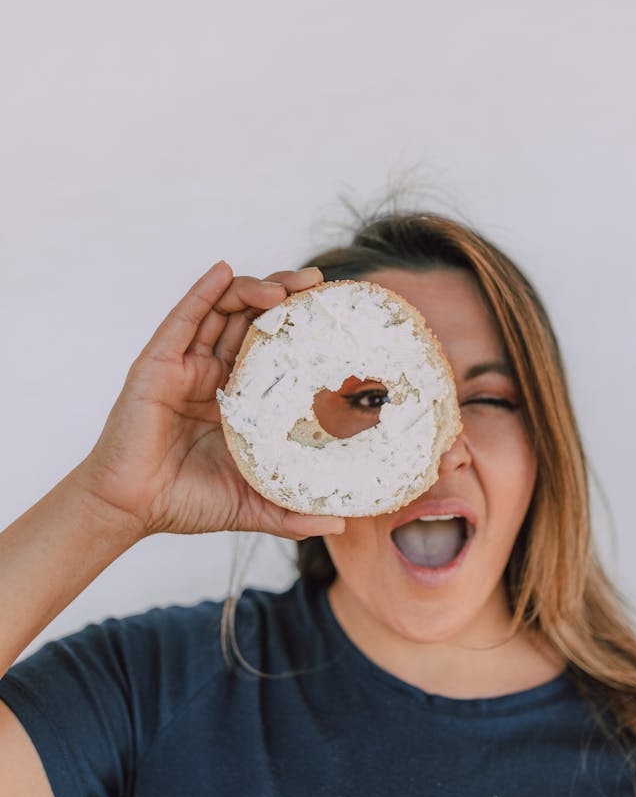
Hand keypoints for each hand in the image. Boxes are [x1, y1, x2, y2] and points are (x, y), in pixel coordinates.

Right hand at [77, 261, 345, 540]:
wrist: (132, 510)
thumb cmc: (186, 503)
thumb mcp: (252, 505)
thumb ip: (292, 512)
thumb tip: (342, 526)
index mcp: (237, 399)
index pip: (272, 350)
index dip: (299, 329)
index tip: (332, 315)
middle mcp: (212, 375)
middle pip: (251, 320)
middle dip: (284, 296)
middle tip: (316, 284)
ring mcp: (184, 366)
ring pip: (221, 311)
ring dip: (253, 289)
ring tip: (285, 287)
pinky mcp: (158, 364)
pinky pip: (182, 319)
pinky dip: (203, 292)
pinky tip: (223, 271)